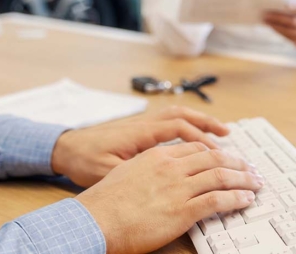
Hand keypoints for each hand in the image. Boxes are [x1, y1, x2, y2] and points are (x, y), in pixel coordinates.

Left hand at [51, 106, 228, 187]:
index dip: (200, 138)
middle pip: (182, 115)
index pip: (177, 128)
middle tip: (229, 134)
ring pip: (177, 114)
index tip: (218, 151)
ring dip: (200, 121)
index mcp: (139, 133)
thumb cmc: (85, 161)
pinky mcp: (140, 129)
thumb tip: (161, 180)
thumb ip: (135, 172)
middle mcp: (144, 123)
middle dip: (207, 123)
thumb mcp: (107, 171)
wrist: (67, 148)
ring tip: (220, 131)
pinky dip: (187, 124)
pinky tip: (196, 135)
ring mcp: (143, 124)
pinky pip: (170, 121)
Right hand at [76, 142, 262, 253]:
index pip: (196, 148)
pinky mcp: (183, 210)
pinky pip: (217, 201)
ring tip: (255, 182)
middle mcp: (171, 167)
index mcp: (158, 156)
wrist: (97, 219)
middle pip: (213, 158)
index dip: (215, 152)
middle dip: (236, 162)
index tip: (227, 158)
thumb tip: (159, 176)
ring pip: (220, 176)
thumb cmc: (106, 202)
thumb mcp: (128, 173)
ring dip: (243, 179)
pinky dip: (236, 199)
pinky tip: (245, 199)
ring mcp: (178, 188)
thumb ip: (149, 169)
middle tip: (250, 168)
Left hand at [263, 5, 295, 53]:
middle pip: (294, 22)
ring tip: (266, 21)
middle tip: (266, 14)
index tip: (284, 5)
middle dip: (279, 18)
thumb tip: (275, 3)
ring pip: (291, 32)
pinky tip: (272, 27)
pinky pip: (290, 38)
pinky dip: (279, 32)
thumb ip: (292, 7)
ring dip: (277, 27)